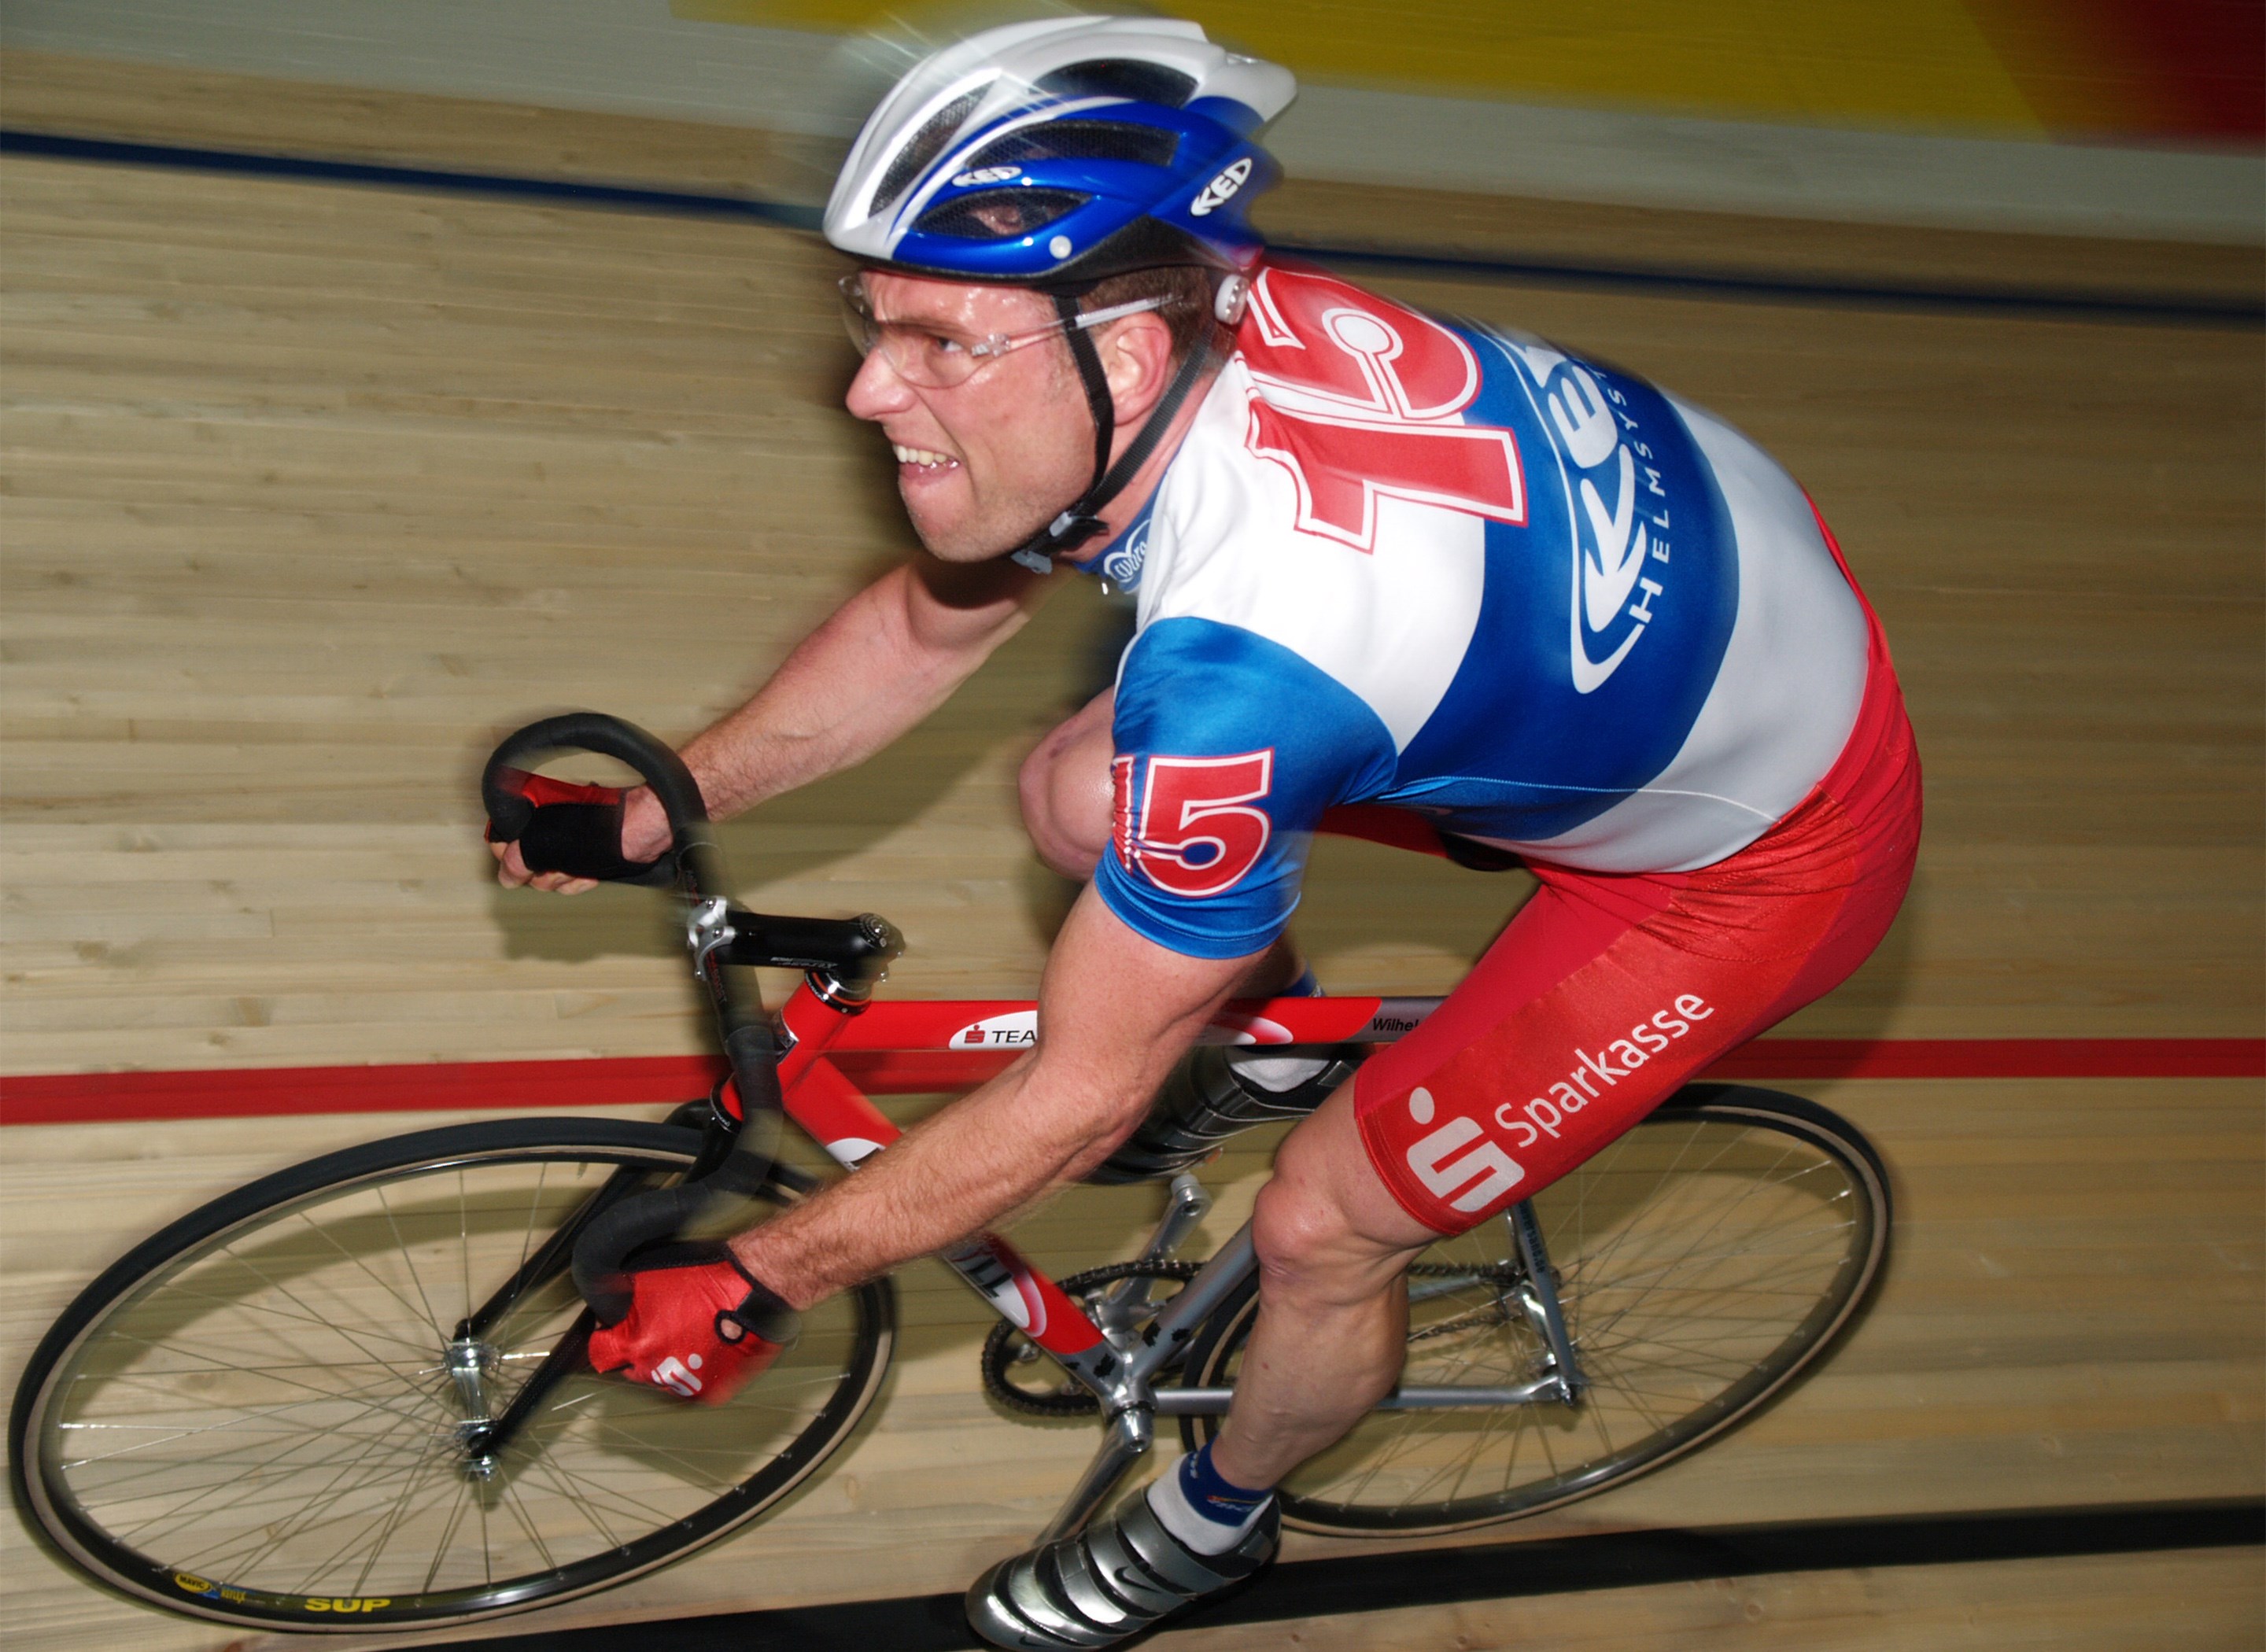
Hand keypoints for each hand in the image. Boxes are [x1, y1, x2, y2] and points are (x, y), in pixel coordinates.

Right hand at [489, 779, 670, 893]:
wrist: (640, 834)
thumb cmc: (598, 829)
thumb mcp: (546, 845)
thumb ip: (518, 861)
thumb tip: (506, 877)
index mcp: (533, 812)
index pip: (503, 838)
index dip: (509, 857)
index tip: (518, 868)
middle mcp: (548, 826)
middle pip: (527, 863)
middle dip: (543, 872)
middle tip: (558, 867)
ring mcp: (567, 842)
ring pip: (549, 875)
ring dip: (563, 879)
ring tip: (579, 868)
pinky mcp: (585, 856)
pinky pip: (571, 877)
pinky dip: (579, 880)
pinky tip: (590, 874)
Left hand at [585, 1244, 796, 1405]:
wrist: (755, 1287)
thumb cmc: (707, 1279)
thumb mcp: (648, 1277)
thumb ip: (618, 1299)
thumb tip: (604, 1308)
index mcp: (636, 1346)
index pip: (601, 1355)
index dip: (607, 1337)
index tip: (615, 1330)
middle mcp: (657, 1373)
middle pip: (632, 1369)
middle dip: (639, 1350)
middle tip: (660, 1325)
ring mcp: (686, 1385)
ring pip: (662, 1379)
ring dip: (668, 1361)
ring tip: (688, 1333)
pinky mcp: (713, 1392)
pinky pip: (692, 1384)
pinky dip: (695, 1369)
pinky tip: (705, 1345)